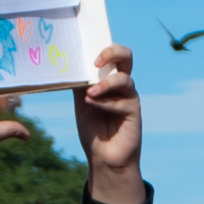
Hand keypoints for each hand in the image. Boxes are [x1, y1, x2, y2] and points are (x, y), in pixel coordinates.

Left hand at [72, 44, 142, 202]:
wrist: (103, 156)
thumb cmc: (93, 128)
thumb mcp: (81, 101)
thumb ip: (80, 83)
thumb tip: (69, 65)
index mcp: (110, 79)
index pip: (113, 54)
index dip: (105, 47)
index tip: (87, 54)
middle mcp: (122, 85)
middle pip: (126, 57)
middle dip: (112, 52)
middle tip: (96, 62)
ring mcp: (130, 97)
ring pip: (124, 79)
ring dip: (105, 84)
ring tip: (90, 94)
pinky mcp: (134, 112)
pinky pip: (123, 101)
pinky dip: (105, 103)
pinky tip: (93, 106)